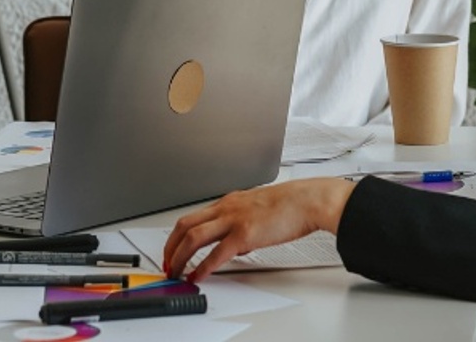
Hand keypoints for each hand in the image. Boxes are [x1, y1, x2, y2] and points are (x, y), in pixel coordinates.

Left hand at [163, 178, 355, 280]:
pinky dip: (203, 266)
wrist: (308, 201)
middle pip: (185, 225)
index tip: (173, 249)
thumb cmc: (290, 205)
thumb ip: (241, 223)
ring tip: (176, 271)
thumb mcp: (257, 208)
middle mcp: (226, 208)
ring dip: (179, 257)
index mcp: (229, 202)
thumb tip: (233, 246)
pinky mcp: (245, 234)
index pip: (193, 217)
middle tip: (167, 263)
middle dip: (170, 247)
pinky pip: (216, 253)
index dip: (177, 236)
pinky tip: (198, 275)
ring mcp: (234, 220)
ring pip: (193, 237)